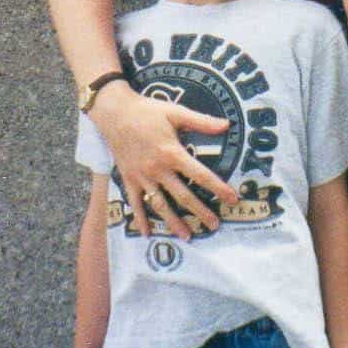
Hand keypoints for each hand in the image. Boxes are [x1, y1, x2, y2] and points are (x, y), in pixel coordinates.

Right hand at [88, 82, 238, 239]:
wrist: (115, 113)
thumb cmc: (147, 111)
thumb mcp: (176, 112)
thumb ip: (201, 121)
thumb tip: (227, 125)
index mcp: (172, 153)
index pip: (200, 174)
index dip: (218, 187)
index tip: (232, 199)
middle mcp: (158, 169)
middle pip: (183, 196)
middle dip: (200, 212)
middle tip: (215, 225)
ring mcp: (143, 177)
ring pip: (160, 205)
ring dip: (174, 222)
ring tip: (188, 236)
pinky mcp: (129, 179)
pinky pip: (135, 203)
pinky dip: (141, 219)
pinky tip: (147, 233)